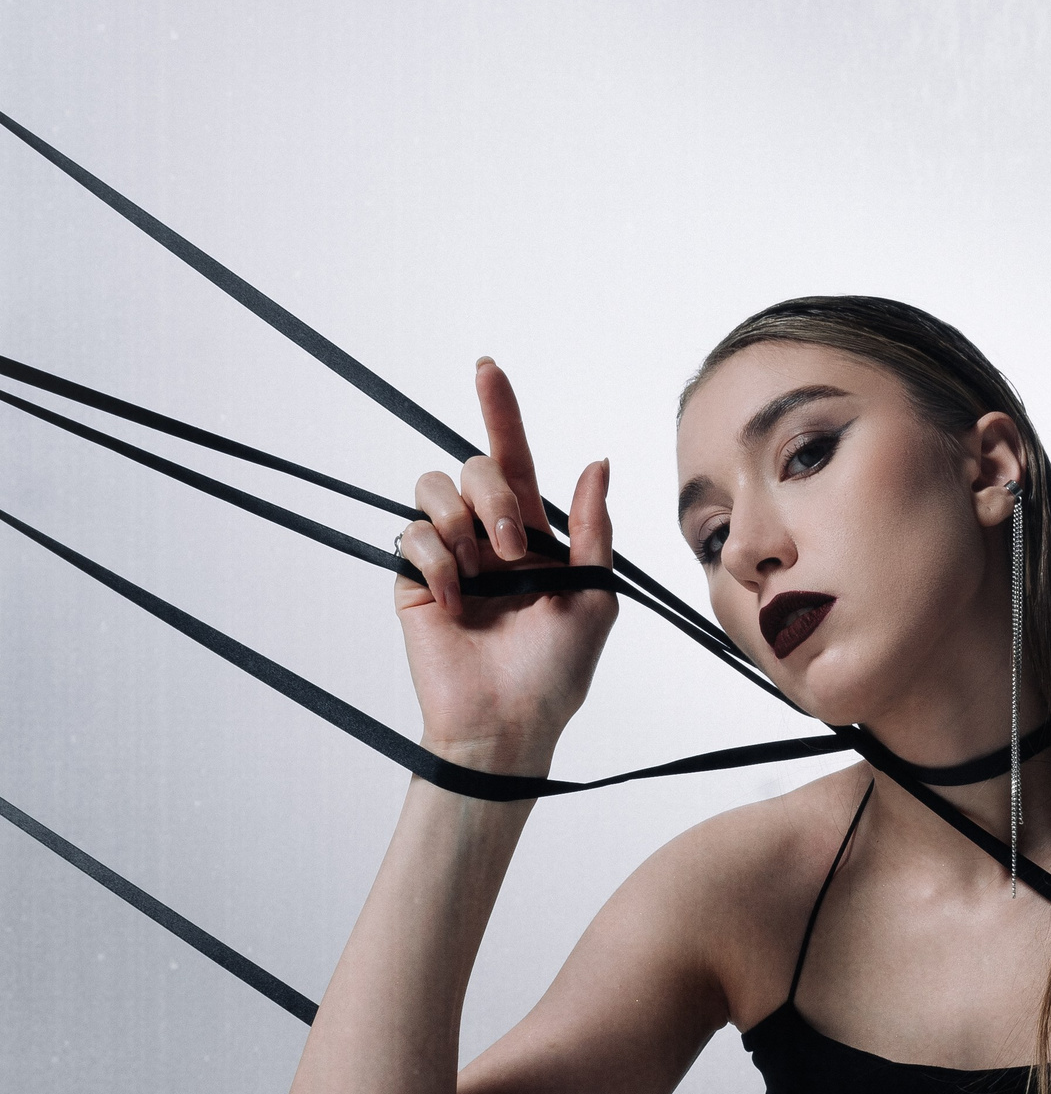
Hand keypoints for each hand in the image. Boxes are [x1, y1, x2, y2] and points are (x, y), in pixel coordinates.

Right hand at [394, 358, 617, 767]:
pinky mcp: (414, 581)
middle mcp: (485, 539)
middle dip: (494, 496)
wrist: (510, 724)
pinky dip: (437, 562)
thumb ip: (594, 529)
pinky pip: (411, 535)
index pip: (513, 461)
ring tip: (484, 572)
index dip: (500, 412)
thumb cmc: (556, 673)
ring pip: (433, 488)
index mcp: (531, 537)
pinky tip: (456, 602)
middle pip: (473, 467)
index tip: (488, 368)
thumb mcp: (594, 598)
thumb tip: (597, 461)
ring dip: (463, 521)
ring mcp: (448, 558)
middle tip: (515, 550)